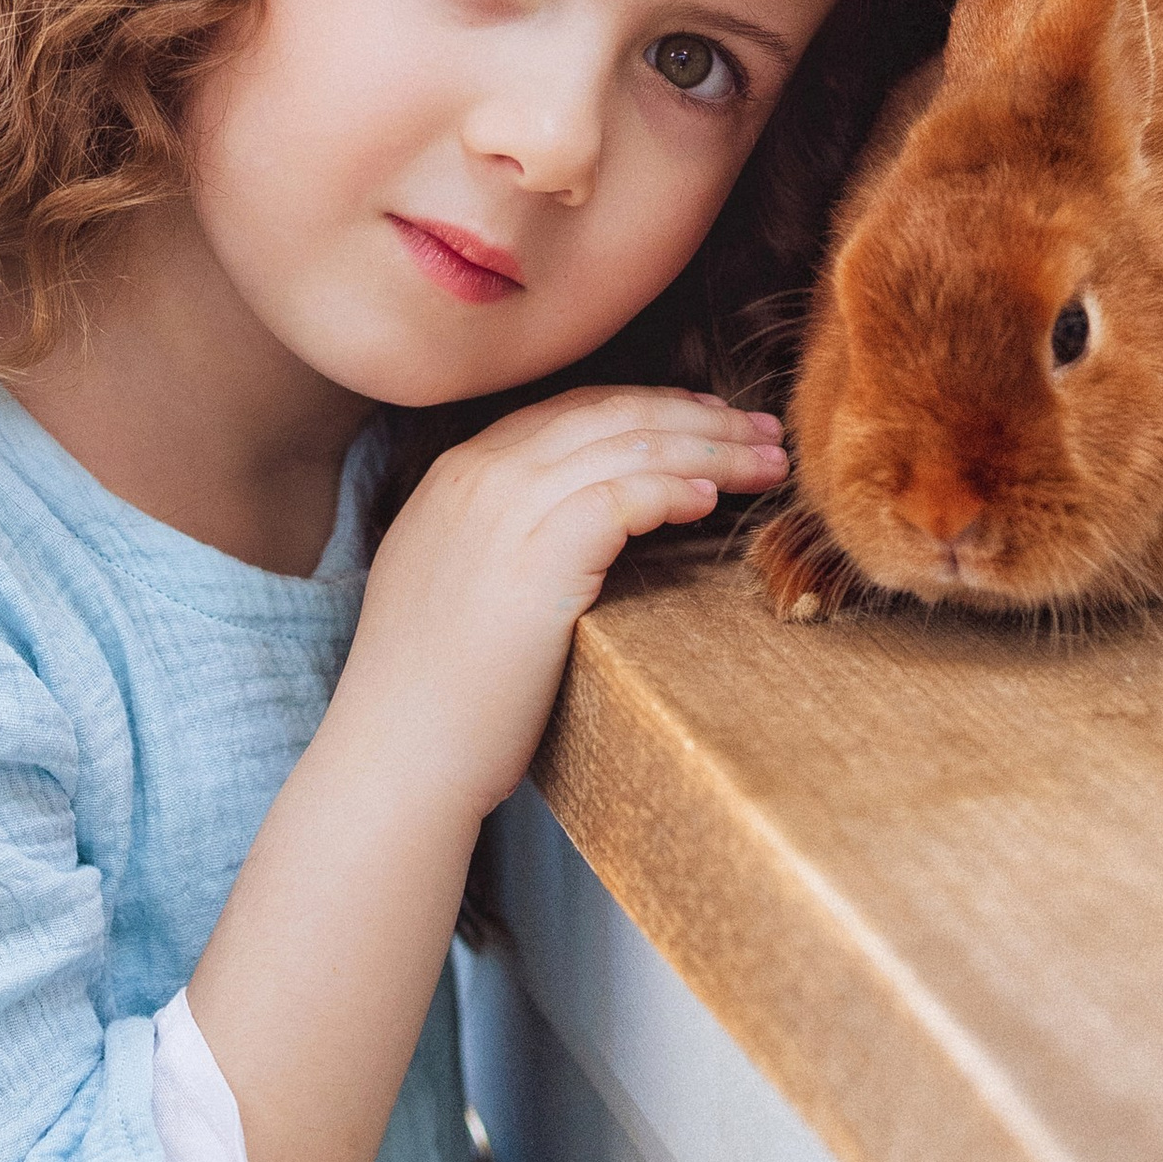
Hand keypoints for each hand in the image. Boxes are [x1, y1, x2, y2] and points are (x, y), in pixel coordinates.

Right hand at [341, 389, 789, 822]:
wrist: (396, 755)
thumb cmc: (434, 693)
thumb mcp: (454, 582)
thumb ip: (502, 534)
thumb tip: (577, 528)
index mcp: (458, 473)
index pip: (574, 409)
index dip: (652, 406)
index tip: (709, 419)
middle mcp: (478, 475)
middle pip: (612, 415)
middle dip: (699, 417)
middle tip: (763, 431)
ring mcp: (503, 512)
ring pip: (629, 446)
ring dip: (711, 449)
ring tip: (766, 462)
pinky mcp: (535, 561)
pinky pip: (622, 497)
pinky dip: (673, 489)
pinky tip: (711, 502)